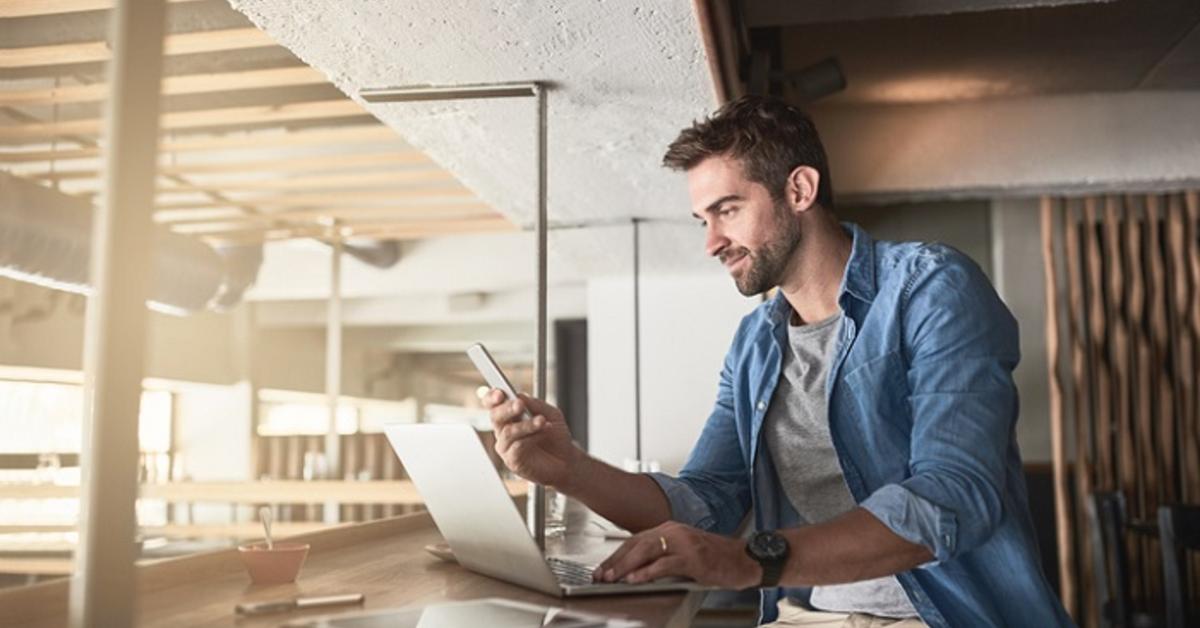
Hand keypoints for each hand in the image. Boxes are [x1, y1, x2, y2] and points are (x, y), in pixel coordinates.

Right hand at [484, 390, 580, 488]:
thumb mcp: (551, 414)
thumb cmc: (555, 437)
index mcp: (510, 416)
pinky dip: (532, 437)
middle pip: (495, 416)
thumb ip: (535, 405)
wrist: (566, 460)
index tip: (500, 393)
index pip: (493, 404)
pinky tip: (542, 434)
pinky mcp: (512, 461)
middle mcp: (504, 430)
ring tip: (541, 421)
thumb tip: (519, 395)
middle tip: (519, 405)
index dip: (492, 397)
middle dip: (507, 408)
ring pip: (508, 432)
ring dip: (526, 424)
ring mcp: (506, 446)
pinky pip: (517, 446)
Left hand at [593, 521, 760, 588]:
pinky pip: (665, 564)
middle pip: (636, 544)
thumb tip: (635, 570)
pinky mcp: (694, 557)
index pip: (635, 540)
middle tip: (600, 575)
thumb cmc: (717, 558)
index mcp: (670, 529)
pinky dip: (647, 572)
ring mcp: (684, 543)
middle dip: (615, 561)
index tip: (602, 569)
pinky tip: (635, 579)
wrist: (746, 559)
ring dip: (625, 566)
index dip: (616, 556)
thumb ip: (662, 556)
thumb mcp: (685, 552)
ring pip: (646, 551)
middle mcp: (674, 531)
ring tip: (612, 578)